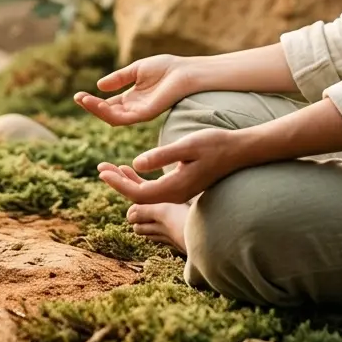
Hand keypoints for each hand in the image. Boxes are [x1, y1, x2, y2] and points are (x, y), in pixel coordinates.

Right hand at [75, 54, 195, 125]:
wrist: (185, 72)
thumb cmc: (167, 68)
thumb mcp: (137, 70)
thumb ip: (119, 78)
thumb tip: (99, 86)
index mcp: (132, 98)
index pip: (109, 104)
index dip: (94, 101)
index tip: (79, 95)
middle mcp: (134, 108)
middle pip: (108, 112)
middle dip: (91, 106)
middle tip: (78, 98)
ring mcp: (139, 113)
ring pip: (112, 117)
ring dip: (95, 109)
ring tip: (82, 100)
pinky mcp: (144, 115)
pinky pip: (121, 117)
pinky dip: (106, 111)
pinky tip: (96, 102)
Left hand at [97, 128, 240, 203]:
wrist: (241, 150)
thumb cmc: (215, 144)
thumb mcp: (187, 146)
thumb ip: (162, 155)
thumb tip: (136, 164)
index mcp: (175, 188)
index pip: (138, 194)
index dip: (118, 184)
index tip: (102, 171)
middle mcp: (176, 194)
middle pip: (139, 197)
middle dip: (118, 184)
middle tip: (100, 168)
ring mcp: (180, 192)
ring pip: (147, 193)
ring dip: (127, 182)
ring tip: (109, 169)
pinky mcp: (183, 186)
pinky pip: (155, 189)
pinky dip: (139, 180)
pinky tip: (131, 169)